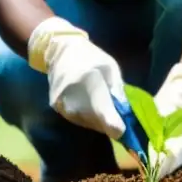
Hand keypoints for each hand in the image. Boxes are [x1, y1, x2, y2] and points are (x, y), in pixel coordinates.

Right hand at [28, 17, 125, 137]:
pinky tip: (92, 107)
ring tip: (105, 109)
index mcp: (90, 83)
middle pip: (97, 123)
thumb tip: (124, 110)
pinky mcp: (57, 109)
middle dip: (110, 123)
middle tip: (117, 116)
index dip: (115, 126)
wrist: (60, 51)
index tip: (123, 130)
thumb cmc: (90, 57)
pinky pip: (78, 120)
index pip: (103, 113)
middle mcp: (74, 98)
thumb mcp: (110, 68)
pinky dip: (88, 118)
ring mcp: (63, 105)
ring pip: (88, 124)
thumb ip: (117, 89)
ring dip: (99, 121)